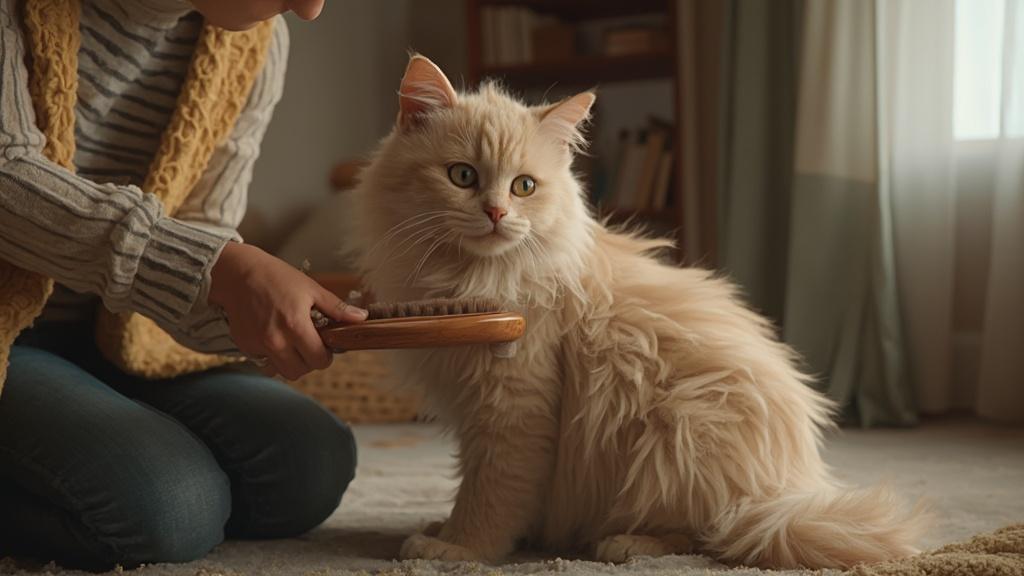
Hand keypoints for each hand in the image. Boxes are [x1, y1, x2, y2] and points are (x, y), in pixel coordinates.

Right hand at [208, 242, 366, 379]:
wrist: (238, 274)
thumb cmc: (277, 278)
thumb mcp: (311, 288)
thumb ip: (336, 308)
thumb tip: (361, 318)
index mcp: (295, 325)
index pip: (319, 361)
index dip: (326, 355)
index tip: (324, 344)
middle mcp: (275, 340)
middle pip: (300, 371)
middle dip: (309, 361)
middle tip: (309, 344)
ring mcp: (257, 345)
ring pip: (281, 372)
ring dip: (291, 363)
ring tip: (292, 343)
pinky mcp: (244, 346)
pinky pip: (264, 364)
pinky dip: (272, 358)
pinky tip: (275, 340)